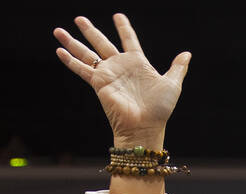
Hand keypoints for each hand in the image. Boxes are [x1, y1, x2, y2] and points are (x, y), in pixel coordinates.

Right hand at [54, 14, 190, 148]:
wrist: (144, 126)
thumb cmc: (160, 109)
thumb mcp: (172, 84)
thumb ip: (178, 68)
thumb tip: (187, 54)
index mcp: (138, 63)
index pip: (129, 40)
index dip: (124, 28)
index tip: (118, 16)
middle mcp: (120, 67)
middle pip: (102, 43)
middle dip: (90, 31)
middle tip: (79, 18)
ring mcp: (108, 74)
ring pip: (87, 53)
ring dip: (73, 42)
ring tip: (59, 30)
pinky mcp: (99, 84)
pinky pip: (82, 69)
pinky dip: (70, 60)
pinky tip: (59, 50)